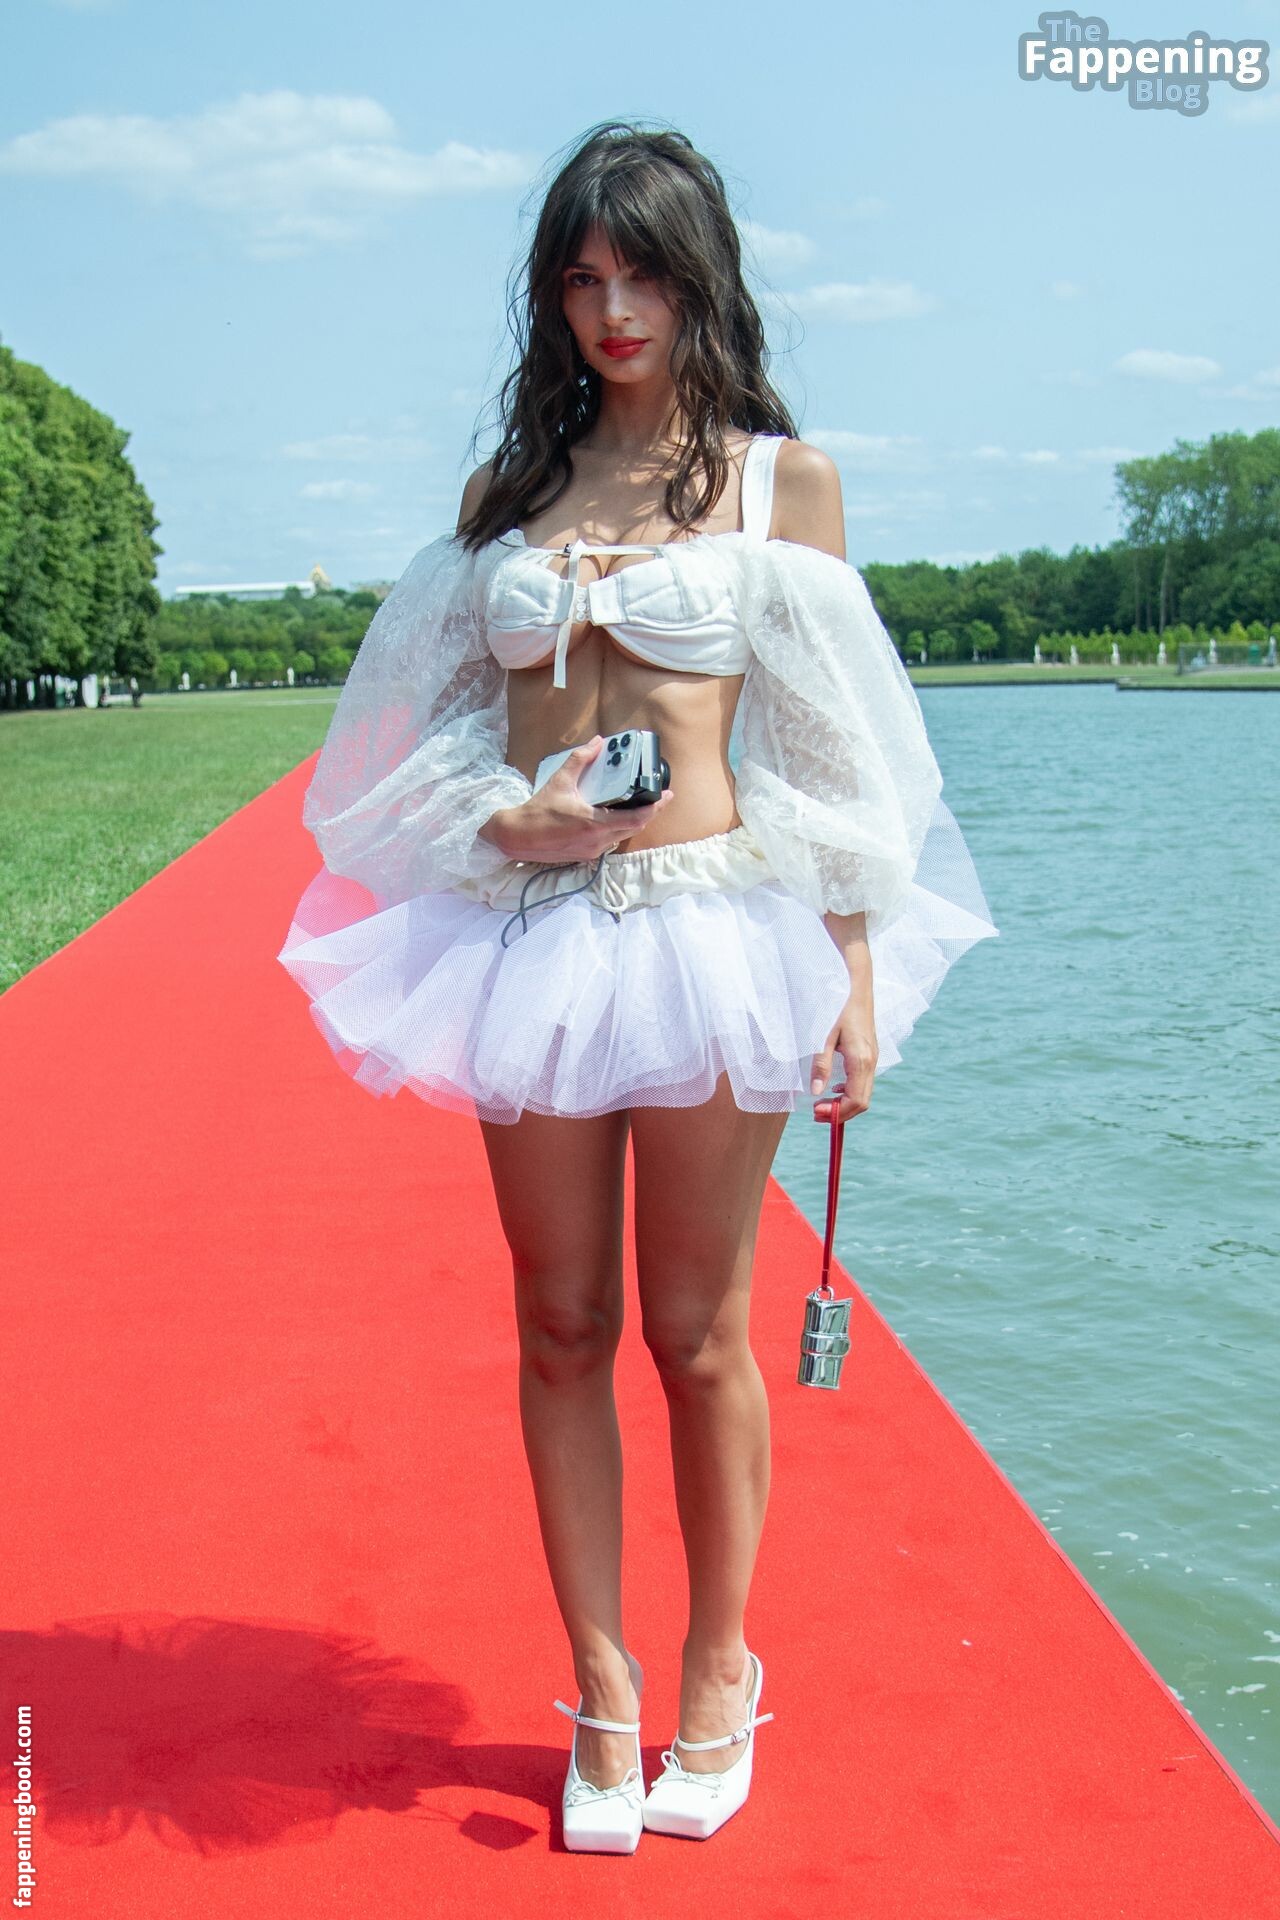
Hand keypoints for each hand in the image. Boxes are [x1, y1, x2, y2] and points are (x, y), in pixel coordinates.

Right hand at [491, 735, 674, 864]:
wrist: (518, 837)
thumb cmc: (538, 811)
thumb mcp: (560, 781)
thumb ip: (580, 759)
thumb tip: (596, 742)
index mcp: (594, 823)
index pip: (636, 819)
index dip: (655, 808)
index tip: (666, 796)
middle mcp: (597, 840)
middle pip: (634, 828)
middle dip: (649, 813)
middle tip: (658, 798)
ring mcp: (592, 851)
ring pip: (623, 836)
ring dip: (633, 822)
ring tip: (639, 805)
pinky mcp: (586, 856)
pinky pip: (610, 842)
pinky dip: (618, 829)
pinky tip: (615, 817)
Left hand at [811, 992, 876, 1123]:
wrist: (857, 991)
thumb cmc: (838, 1010)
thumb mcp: (823, 1037)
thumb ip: (821, 1066)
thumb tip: (816, 1092)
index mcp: (860, 1061)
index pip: (855, 1101)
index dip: (837, 1113)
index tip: (817, 1112)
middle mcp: (871, 1064)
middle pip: (861, 1103)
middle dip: (840, 1113)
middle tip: (817, 1113)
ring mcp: (873, 1061)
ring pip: (864, 1095)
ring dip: (844, 1105)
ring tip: (823, 1104)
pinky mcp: (871, 1057)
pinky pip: (864, 1084)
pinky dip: (850, 1093)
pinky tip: (835, 1088)